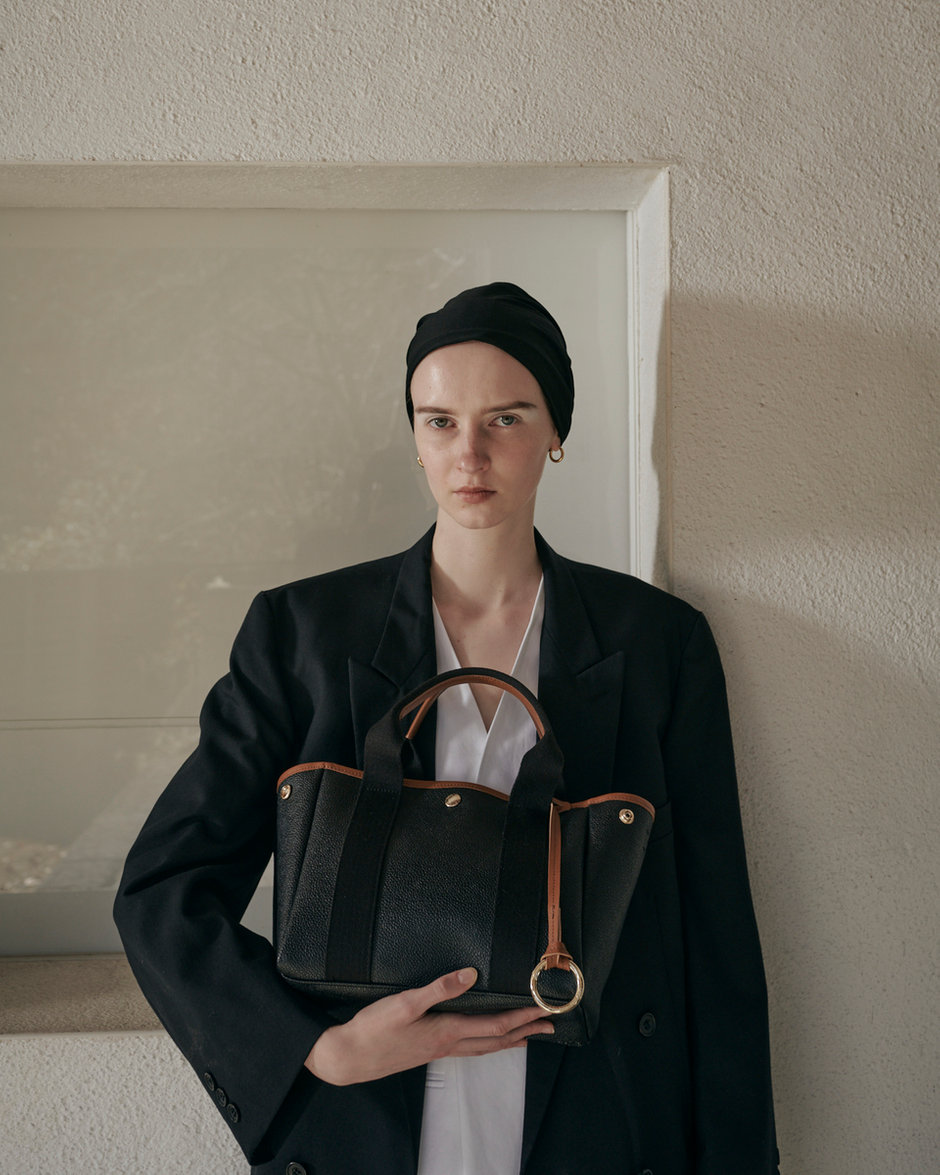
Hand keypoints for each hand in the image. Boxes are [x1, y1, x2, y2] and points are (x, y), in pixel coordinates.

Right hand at [304, 967, 553, 1085]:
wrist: (349, 1057)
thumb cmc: (374, 1029)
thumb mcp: (405, 1003)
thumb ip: (439, 987)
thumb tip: (471, 974)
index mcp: (447, 1031)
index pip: (495, 1026)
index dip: (522, 1018)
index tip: (543, 1011)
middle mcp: (448, 1044)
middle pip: (496, 1040)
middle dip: (525, 1031)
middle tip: (549, 1026)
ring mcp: (438, 1050)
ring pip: (483, 1047)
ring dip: (508, 1040)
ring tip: (526, 1036)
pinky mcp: (428, 1051)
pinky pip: (468, 1048)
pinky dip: (485, 1043)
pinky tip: (482, 1040)